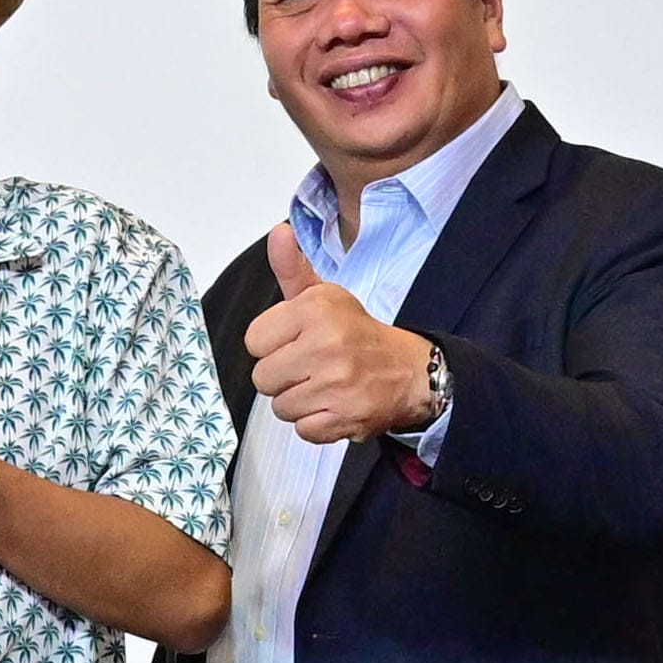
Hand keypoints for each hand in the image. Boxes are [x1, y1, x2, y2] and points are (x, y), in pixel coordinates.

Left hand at [246, 211, 438, 449]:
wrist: (408, 369)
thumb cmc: (354, 332)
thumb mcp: (323, 295)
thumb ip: (292, 268)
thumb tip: (278, 232)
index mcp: (315, 309)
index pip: (254, 341)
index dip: (271, 345)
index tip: (295, 342)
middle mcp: (326, 344)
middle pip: (263, 378)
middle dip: (283, 376)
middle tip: (310, 367)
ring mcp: (337, 384)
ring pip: (281, 407)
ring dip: (299, 401)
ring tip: (322, 386)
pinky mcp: (347, 417)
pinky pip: (304, 430)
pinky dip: (317, 424)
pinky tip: (333, 406)